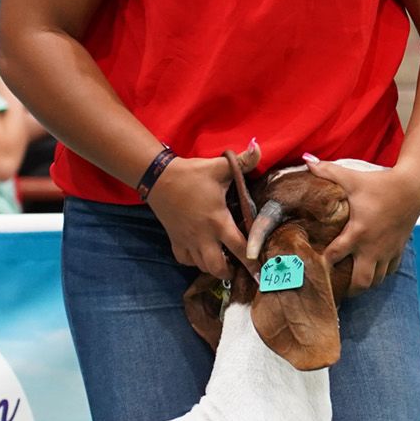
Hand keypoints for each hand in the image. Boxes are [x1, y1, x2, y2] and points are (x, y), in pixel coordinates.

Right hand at [145, 145, 259, 279]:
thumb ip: (243, 161)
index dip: (253, 262)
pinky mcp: (175, 240)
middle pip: (217, 267)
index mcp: (218, 221)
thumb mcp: (219, 167)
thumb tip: (259, 147)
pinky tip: (201, 254)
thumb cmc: (192, 174)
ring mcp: (187, 240)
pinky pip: (185, 259)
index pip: (240, 248)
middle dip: (230, 272)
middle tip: (238, 268)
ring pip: (201, 267)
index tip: (261, 273)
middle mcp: (204, 236)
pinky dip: (194, 261)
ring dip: (213, 267)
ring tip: (223, 261)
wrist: (159, 178)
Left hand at [307, 158, 419, 291]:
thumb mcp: (351, 177)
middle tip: (335, 288)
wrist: (412, 187)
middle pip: (361, 282)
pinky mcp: (398, 249)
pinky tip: (371, 270)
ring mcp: (387, 251)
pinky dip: (380, 274)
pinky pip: (389, 271)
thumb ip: (326, 170)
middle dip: (347, 289)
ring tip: (350, 283)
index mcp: (357, 232)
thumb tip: (305, 160)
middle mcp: (372, 247)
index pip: (334, 256)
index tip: (310, 267)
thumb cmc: (379, 183)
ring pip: (376, 281)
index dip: (320, 263)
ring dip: (363, 284)